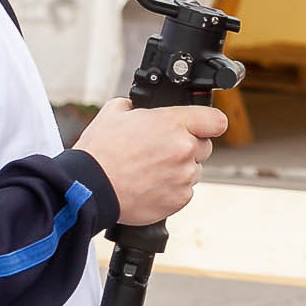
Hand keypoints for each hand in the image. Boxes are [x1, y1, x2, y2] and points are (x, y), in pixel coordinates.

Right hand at [72, 99, 229, 225]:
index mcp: (173, 123)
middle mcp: (184, 149)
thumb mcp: (115, 111)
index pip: (216, 120)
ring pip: (194, 170)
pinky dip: (172, 189)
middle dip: (188, 147)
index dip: (207, 122)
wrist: (90, 187)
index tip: (201, 127)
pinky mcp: (179, 199)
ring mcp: (184, 176)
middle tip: (161, 151)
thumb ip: (139, 106)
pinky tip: (150, 186)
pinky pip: (184, 191)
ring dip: (179, 169)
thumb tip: (142, 108)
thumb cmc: (100, 150)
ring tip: (150, 171)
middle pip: (205, 146)